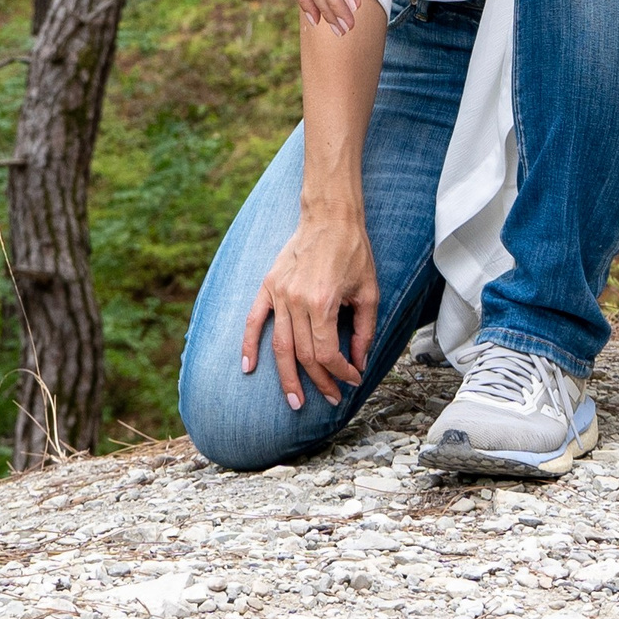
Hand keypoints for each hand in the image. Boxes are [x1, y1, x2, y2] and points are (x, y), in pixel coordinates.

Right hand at [241, 212, 378, 411]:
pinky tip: (248, 367)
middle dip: (320, 381)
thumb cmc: (353, 252)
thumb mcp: (369, 292)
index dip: (341, 372)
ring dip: (287, 378)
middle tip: (331, 398)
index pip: (327, 352)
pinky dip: (248, 345)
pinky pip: (254, 320)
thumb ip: (364, 331)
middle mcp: (297, 299)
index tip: (352, 379)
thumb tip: (359, 362)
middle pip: (304, 354)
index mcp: (323, 301)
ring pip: (280, 346)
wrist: (330, 217)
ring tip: (295, 402)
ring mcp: (279, 292)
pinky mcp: (269, 285)